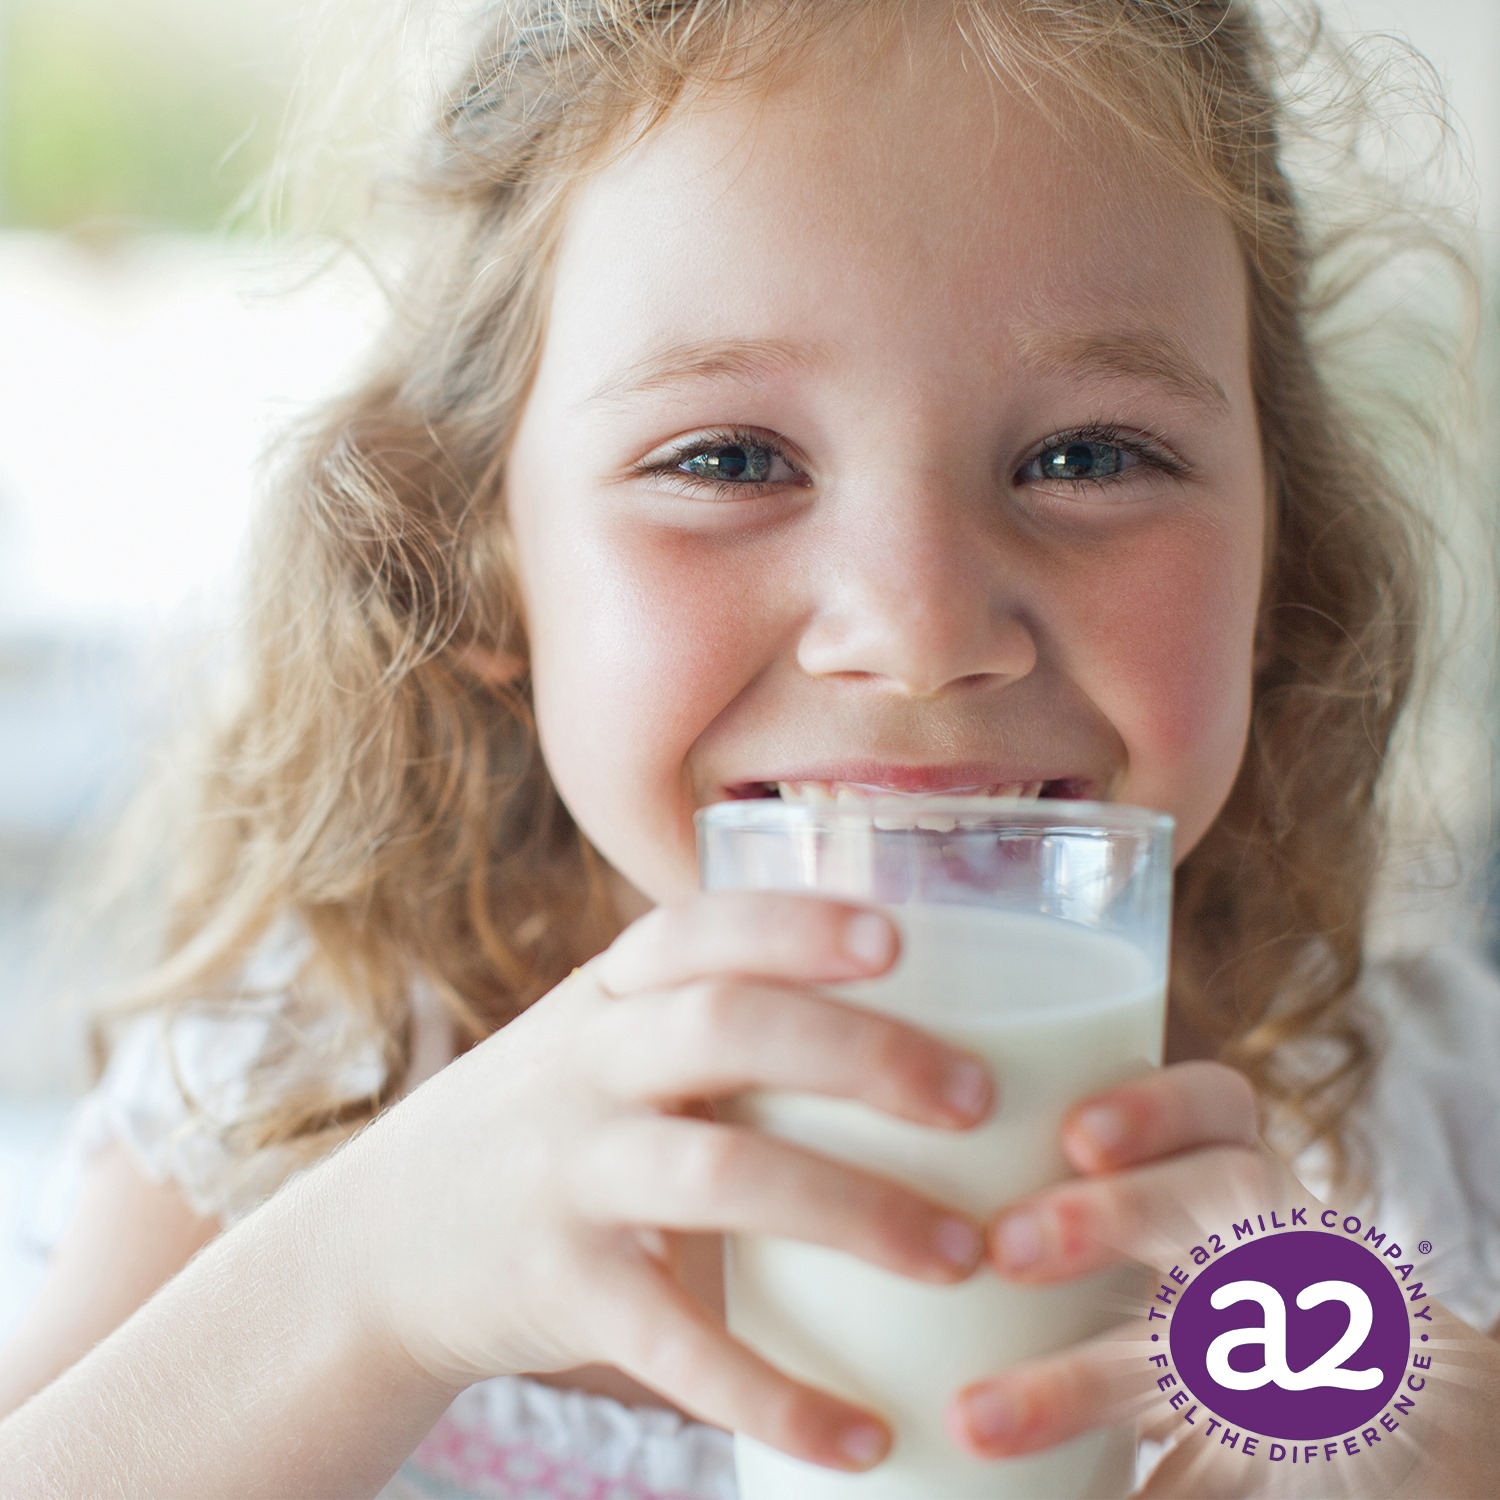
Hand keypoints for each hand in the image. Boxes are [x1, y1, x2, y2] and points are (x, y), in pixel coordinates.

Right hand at [336, 893, 994, 1473]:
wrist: (379, 1245)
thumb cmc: (550, 1126)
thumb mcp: (603, 1046)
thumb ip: (717, 1025)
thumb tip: (914, 1030)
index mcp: (609, 995)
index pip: (698, 927)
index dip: (794, 925)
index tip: (898, 938)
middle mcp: (584, 1066)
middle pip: (726, 1027)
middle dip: (860, 1054)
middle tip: (978, 1101)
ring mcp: (565, 1174)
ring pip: (718, 1174)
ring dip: (853, 1211)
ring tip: (961, 1255)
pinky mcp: (557, 1290)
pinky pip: (675, 1343)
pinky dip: (775, 1393)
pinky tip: (863, 1435)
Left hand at [943, 1061, 1499, 1496]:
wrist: (1385, 1407)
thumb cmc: (1213, 1285)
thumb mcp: (1174, 1224)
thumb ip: (1068, 1204)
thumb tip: (874, 1207)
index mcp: (1237, 1177)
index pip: (1217, 1109)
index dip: (1154, 1110)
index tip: (1075, 1132)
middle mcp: (1278, 1250)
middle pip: (1224, 1206)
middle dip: (1117, 1220)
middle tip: (1008, 1245)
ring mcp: (1299, 1347)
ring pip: (1213, 1348)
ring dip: (1084, 1385)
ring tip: (975, 1421)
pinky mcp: (1296, 1444)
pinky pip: (1222, 1471)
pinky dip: (1145, 1495)